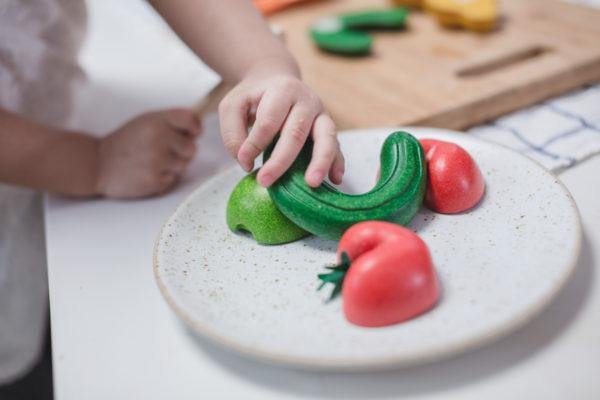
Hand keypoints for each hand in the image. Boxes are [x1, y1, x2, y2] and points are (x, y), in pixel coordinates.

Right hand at [96, 109, 200, 197]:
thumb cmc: (123, 143)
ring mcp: (156, 160)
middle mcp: (157, 138)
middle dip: (182, 152)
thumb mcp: (144, 122)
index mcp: (156, 121)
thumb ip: (170, 122)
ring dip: (172, 166)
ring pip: (183, 166)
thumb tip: (197, 128)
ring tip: (151, 162)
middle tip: (162, 152)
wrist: (97, 164)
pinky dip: (163, 179)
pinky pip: (172, 180)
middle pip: (192, 148)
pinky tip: (146, 172)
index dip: (195, 128)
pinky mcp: (154, 180)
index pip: (190, 120)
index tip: (192, 134)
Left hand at [218, 71, 344, 187]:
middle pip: (296, 132)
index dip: (255, 143)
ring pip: (326, 137)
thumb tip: (246, 162)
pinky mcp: (328, 129)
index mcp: (282, 90)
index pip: (269, 120)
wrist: (276, 81)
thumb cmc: (253, 98)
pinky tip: (335, 179)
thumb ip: (233, 133)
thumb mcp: (232, 106)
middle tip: (265, 181)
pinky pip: (336, 147)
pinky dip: (337, 163)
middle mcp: (307, 100)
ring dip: (320, 161)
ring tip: (312, 183)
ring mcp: (321, 115)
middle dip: (281, 160)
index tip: (243, 161)